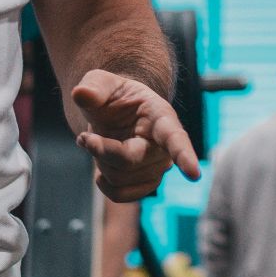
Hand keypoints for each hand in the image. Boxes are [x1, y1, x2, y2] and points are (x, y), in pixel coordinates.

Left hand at [71, 69, 202, 201]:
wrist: (116, 115)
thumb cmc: (114, 96)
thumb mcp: (101, 82)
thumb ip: (94, 87)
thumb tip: (81, 94)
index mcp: (161, 116)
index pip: (174, 137)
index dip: (184, 155)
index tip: (194, 175)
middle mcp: (164, 146)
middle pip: (129, 161)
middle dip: (100, 149)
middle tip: (84, 137)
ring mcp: (157, 168)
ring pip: (119, 178)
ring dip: (99, 162)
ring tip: (98, 142)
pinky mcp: (146, 183)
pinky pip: (120, 194)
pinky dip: (104, 184)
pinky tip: (101, 166)